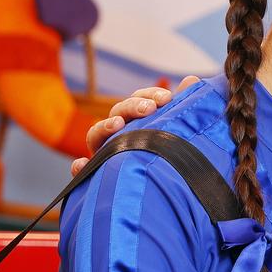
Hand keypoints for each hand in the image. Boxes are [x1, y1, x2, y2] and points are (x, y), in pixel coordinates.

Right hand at [70, 75, 200, 174]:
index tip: (167, 98)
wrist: (164, 192)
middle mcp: (119, 134)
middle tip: (150, 109)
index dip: (150, 95)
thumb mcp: (176, 131)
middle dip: (133, 106)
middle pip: (119, 111)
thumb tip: (192, 79)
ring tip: (117, 124)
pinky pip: (82, 171)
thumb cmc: (170, 157)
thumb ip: (181, 107)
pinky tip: (82, 165)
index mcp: (138, 121)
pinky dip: (80, 167)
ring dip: (104, 127)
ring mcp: (105, 152)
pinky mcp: (96, 174)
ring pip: (97, 134)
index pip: (139, 100)